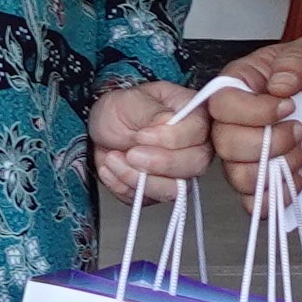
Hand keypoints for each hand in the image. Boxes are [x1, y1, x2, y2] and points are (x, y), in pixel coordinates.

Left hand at [89, 77, 214, 201]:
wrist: (102, 131)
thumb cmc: (121, 110)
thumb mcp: (130, 102)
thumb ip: (152, 112)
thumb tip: (170, 123)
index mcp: (192, 114)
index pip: (199, 131)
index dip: (171, 138)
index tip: (142, 135)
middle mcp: (194, 145)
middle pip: (195, 164)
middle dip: (158, 163)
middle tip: (131, 154)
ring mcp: (180, 171)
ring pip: (175, 189)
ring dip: (138, 179)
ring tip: (113, 159)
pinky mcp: (161, 189)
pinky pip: (149, 199)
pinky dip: (125, 187)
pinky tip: (111, 169)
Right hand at [201, 42, 301, 200]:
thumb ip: (297, 61)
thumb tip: (278, 83)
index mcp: (240, 86)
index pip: (220, 105)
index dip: (254, 111)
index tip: (288, 106)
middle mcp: (235, 123)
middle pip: (226, 145)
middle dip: (272, 142)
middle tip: (300, 129)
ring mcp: (247, 156)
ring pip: (240, 177)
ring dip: (281, 166)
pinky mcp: (264, 182)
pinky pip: (256, 203)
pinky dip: (282, 192)